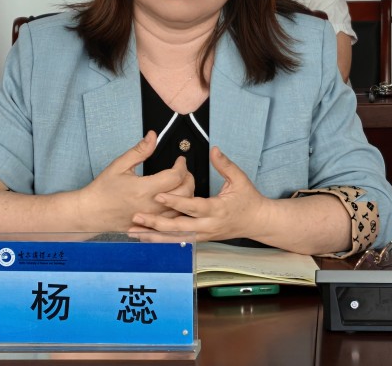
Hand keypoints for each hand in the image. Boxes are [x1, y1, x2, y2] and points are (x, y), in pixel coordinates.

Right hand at [77, 131, 192, 230]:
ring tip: (180, 184)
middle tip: (183, 171)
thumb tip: (153, 136)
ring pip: (181, 208)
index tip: (180, 160)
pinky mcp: (151, 226)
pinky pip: (173, 220)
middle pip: (184, 193)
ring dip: (187, 194)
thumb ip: (140, 150)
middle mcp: (151, 205)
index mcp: (144, 188)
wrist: (91, 212)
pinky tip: (175, 201)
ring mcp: (153, 218)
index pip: (175, 177)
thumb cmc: (103, 189)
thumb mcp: (120, 165)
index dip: (182, 166)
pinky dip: (178, 209)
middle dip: (189, 178)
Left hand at [129, 146, 272, 241]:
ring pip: (176, 239)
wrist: (257, 222)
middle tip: (137, 217)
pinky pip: (179, 242)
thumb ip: (225, 165)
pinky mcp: (201, 239)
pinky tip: (147, 238)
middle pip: (179, 227)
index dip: (175, 202)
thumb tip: (214, 149)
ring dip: (154, 236)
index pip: (193, 207)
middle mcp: (208, 226)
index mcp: (217, 209)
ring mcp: (204, 235)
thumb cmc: (249, 200)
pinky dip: (162, 241)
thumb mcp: (240, 179)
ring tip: (134, 232)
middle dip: (156, 224)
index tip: (158, 196)